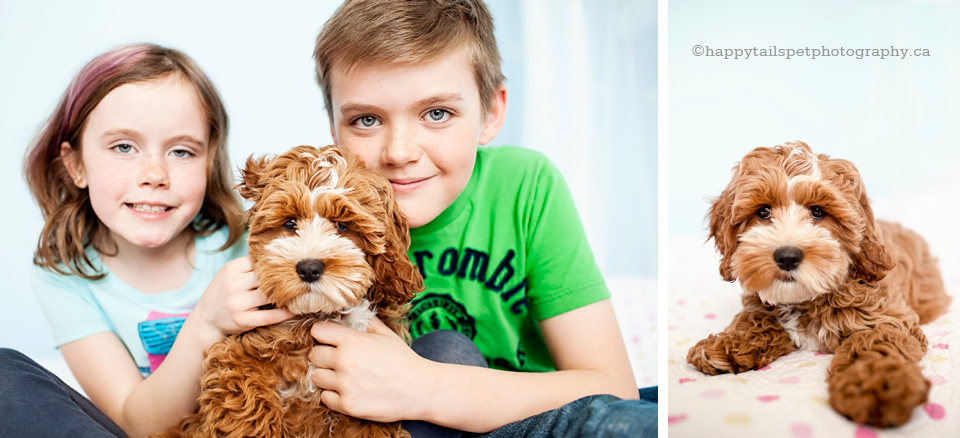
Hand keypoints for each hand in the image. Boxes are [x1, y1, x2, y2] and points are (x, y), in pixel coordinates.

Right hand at [193, 256, 293, 340]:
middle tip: (301, 279)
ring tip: (300, 292)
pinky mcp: (243, 320)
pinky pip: (270, 316)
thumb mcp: (229, 274)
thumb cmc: (222, 293)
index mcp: (231, 269)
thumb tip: (278, 254)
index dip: (276, 265)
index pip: (260, 262)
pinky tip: (295, 309)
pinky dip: (285, 312)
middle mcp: (233, 285)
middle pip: (267, 278)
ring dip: (286, 295)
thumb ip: (248, 266)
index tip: (291, 265)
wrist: (205, 319)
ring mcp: (237, 303)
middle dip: (283, 279)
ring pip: (270, 296)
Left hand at [309, 317, 429, 421]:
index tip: (328, 338)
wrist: (421, 389)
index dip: (322, 333)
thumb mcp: (386, 334)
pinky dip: (333, 395)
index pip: (318, 330)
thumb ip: (365, 322)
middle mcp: (345, 361)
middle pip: (313, 354)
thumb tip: (350, 312)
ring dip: (326, 375)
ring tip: (342, 375)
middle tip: (337, 359)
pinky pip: (324, 397)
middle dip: (323, 355)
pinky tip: (347, 390)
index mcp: (353, 341)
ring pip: (316, 376)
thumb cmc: (404, 360)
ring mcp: (345, 385)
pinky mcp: (347, 405)